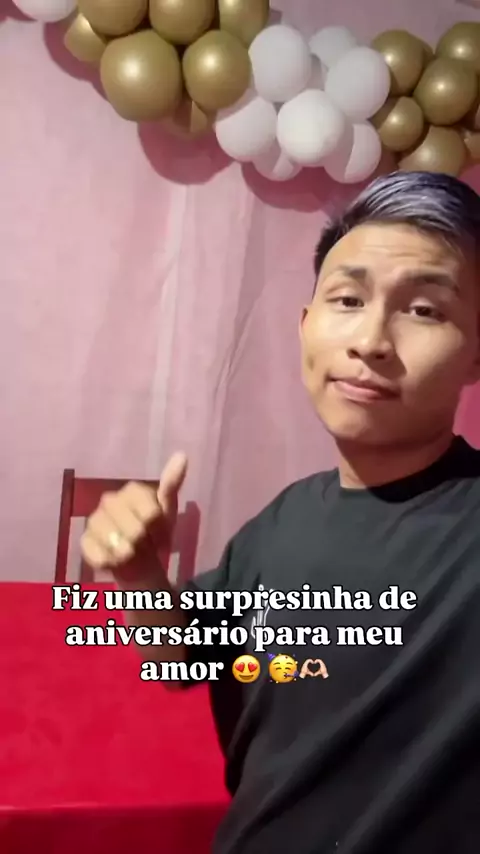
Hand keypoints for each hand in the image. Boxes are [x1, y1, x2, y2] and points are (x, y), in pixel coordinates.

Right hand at [80, 452, 187, 576]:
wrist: (137, 557)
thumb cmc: (153, 531)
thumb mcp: (167, 511)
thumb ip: (172, 484)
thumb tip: (182, 455)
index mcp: (132, 491)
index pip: (150, 512)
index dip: (157, 527)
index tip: (157, 529)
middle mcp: (110, 501)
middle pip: (134, 528)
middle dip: (143, 540)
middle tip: (143, 541)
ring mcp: (95, 520)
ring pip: (115, 540)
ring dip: (128, 552)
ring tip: (131, 552)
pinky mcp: (85, 541)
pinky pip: (98, 553)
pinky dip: (109, 560)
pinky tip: (115, 560)